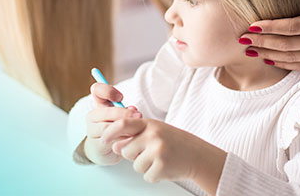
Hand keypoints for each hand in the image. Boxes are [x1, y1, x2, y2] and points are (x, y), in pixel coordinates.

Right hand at [84, 82, 141, 164]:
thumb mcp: (123, 116)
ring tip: (136, 130)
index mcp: (99, 104)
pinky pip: (111, 140)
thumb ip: (127, 111)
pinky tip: (130, 140)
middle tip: (139, 116)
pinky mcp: (96, 144)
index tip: (120, 98)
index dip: (108, 91)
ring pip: (108, 127)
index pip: (97, 90)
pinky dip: (122, 140)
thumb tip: (134, 111)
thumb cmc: (118, 128)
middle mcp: (93, 115)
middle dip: (124, 114)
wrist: (106, 150)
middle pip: (107, 112)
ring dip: (124, 128)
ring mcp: (92, 130)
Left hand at [101, 118, 225, 191]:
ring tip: (160, 159)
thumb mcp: (156, 131)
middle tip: (151, 152)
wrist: (197, 155)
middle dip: (133, 155)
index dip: (109, 132)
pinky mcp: (161, 167)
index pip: (122, 124)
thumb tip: (115, 146)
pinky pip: (146, 176)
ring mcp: (157, 151)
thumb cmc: (174, 142)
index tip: (103, 140)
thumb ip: (135, 136)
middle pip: (126, 150)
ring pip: (135, 165)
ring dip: (145, 166)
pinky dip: (154, 175)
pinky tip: (165, 167)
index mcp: (150, 124)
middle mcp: (153, 135)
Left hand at [238, 0, 299, 69]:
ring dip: (268, 54)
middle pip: (288, 45)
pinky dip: (283, 64)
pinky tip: (267, 58)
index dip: (271, 27)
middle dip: (263, 42)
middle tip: (242, 38)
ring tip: (249, 50)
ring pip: (292, 58)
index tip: (252, 25)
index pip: (293, 27)